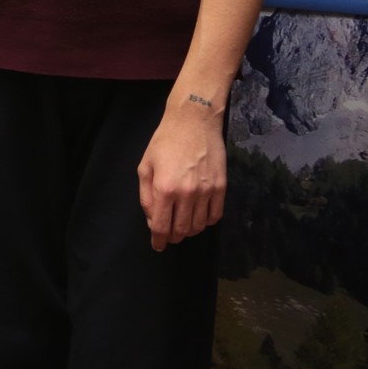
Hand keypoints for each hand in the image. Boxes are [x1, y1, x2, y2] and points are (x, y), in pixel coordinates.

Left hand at [137, 97, 226, 251]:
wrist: (194, 122)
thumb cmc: (165, 142)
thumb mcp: (146, 166)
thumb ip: (146, 196)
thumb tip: (153, 220)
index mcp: (165, 188)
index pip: (162, 226)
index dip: (159, 240)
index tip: (158, 246)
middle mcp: (187, 194)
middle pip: (182, 230)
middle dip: (173, 236)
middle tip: (169, 234)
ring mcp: (207, 191)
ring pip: (199, 225)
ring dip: (189, 230)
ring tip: (182, 224)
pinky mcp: (221, 187)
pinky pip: (215, 215)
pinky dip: (206, 221)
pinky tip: (199, 216)